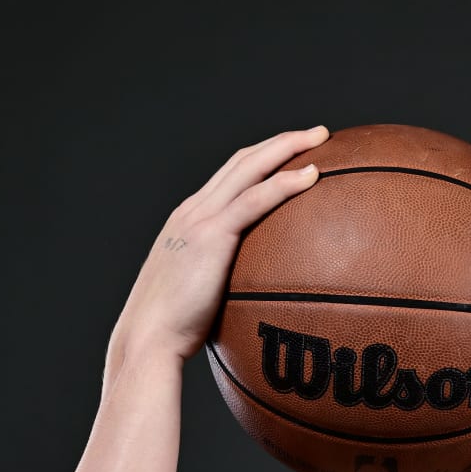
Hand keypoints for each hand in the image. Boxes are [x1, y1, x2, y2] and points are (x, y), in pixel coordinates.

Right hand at [108, 124, 329, 366]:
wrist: (148, 337)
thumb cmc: (175, 331)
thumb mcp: (202, 296)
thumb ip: (226, 285)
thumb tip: (260, 298)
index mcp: (189, 220)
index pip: (230, 176)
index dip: (262, 158)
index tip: (292, 152)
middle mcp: (192, 210)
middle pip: (242, 160)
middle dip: (281, 142)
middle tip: (319, 134)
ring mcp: (199, 219)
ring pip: (249, 168)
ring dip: (287, 148)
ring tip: (322, 139)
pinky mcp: (211, 235)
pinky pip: (255, 199)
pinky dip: (284, 183)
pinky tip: (313, 176)